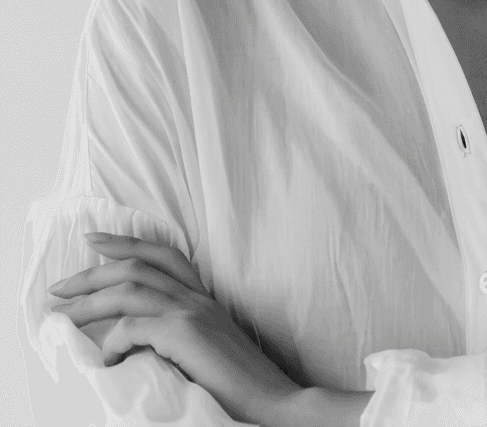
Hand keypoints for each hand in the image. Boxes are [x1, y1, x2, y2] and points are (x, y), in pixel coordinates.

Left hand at [48, 232, 304, 426]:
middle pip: (137, 266)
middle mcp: (197, 296)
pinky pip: (133, 327)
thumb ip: (178, 333)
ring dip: (89, 301)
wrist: (271, 401)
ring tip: (63, 316)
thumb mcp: (206, 348)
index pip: (162, 254)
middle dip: (92, 272)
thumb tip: (133, 338)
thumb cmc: (238, 384)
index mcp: (203, 297)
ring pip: (130, 289)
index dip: (126, 243)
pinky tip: (107, 359)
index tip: (94, 241)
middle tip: (60, 286)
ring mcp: (191, 311)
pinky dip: (112, 341)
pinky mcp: (185, 333)